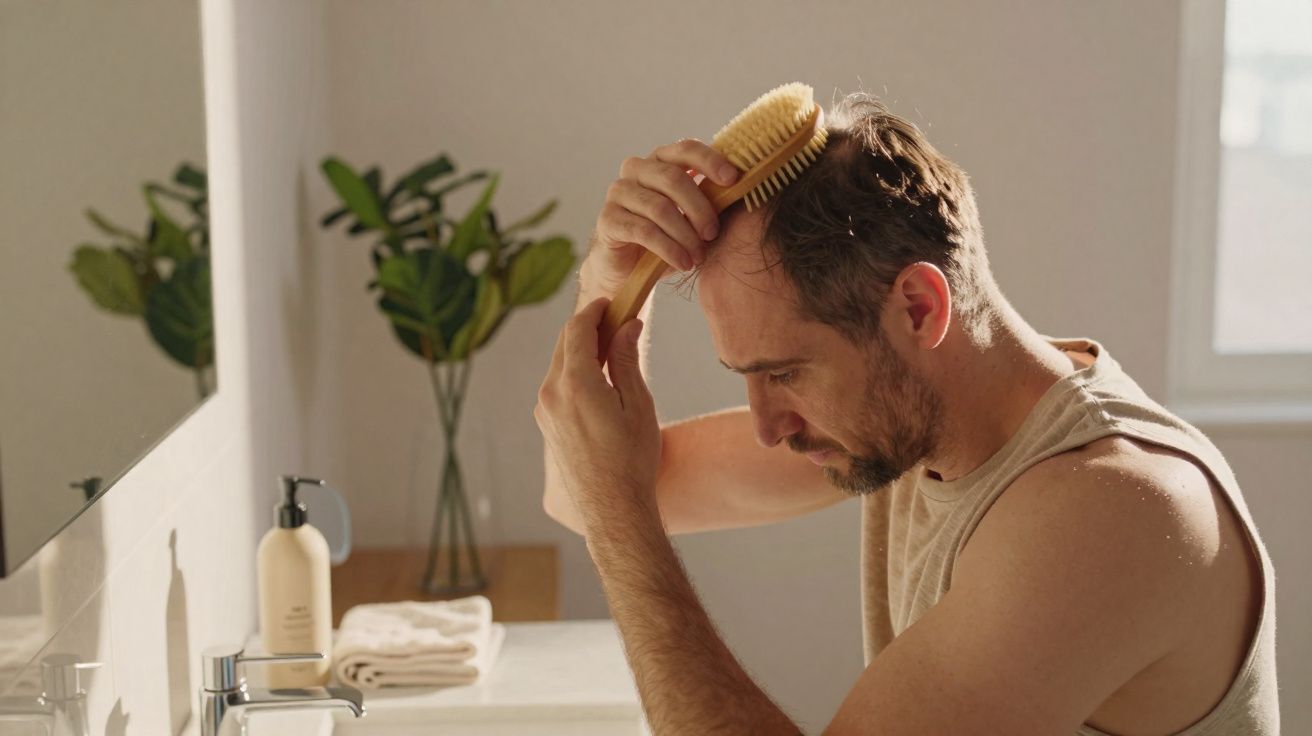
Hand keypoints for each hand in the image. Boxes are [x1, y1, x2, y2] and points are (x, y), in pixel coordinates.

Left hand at [534, 298, 660, 532]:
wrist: (612, 506)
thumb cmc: (632, 458)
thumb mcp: (637, 403)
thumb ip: (626, 359)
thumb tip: (627, 325)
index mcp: (575, 383)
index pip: (577, 329)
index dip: (595, 310)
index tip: (612, 303)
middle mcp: (551, 393)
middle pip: (565, 343)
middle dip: (588, 327)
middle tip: (617, 323)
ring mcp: (544, 409)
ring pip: (559, 364)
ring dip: (582, 351)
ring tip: (612, 352)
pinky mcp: (546, 424)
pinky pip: (557, 385)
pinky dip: (575, 372)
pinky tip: (599, 380)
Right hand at [584, 139, 739, 294]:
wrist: (629, 268)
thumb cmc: (667, 236)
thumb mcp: (692, 215)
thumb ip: (710, 197)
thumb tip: (743, 186)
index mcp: (660, 160)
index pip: (686, 149)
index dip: (710, 161)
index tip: (733, 180)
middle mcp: (635, 170)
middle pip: (673, 179)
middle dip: (699, 208)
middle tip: (713, 233)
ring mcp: (618, 193)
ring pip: (660, 208)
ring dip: (685, 235)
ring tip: (699, 256)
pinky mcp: (608, 219)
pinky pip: (644, 231)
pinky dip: (669, 249)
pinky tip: (683, 263)